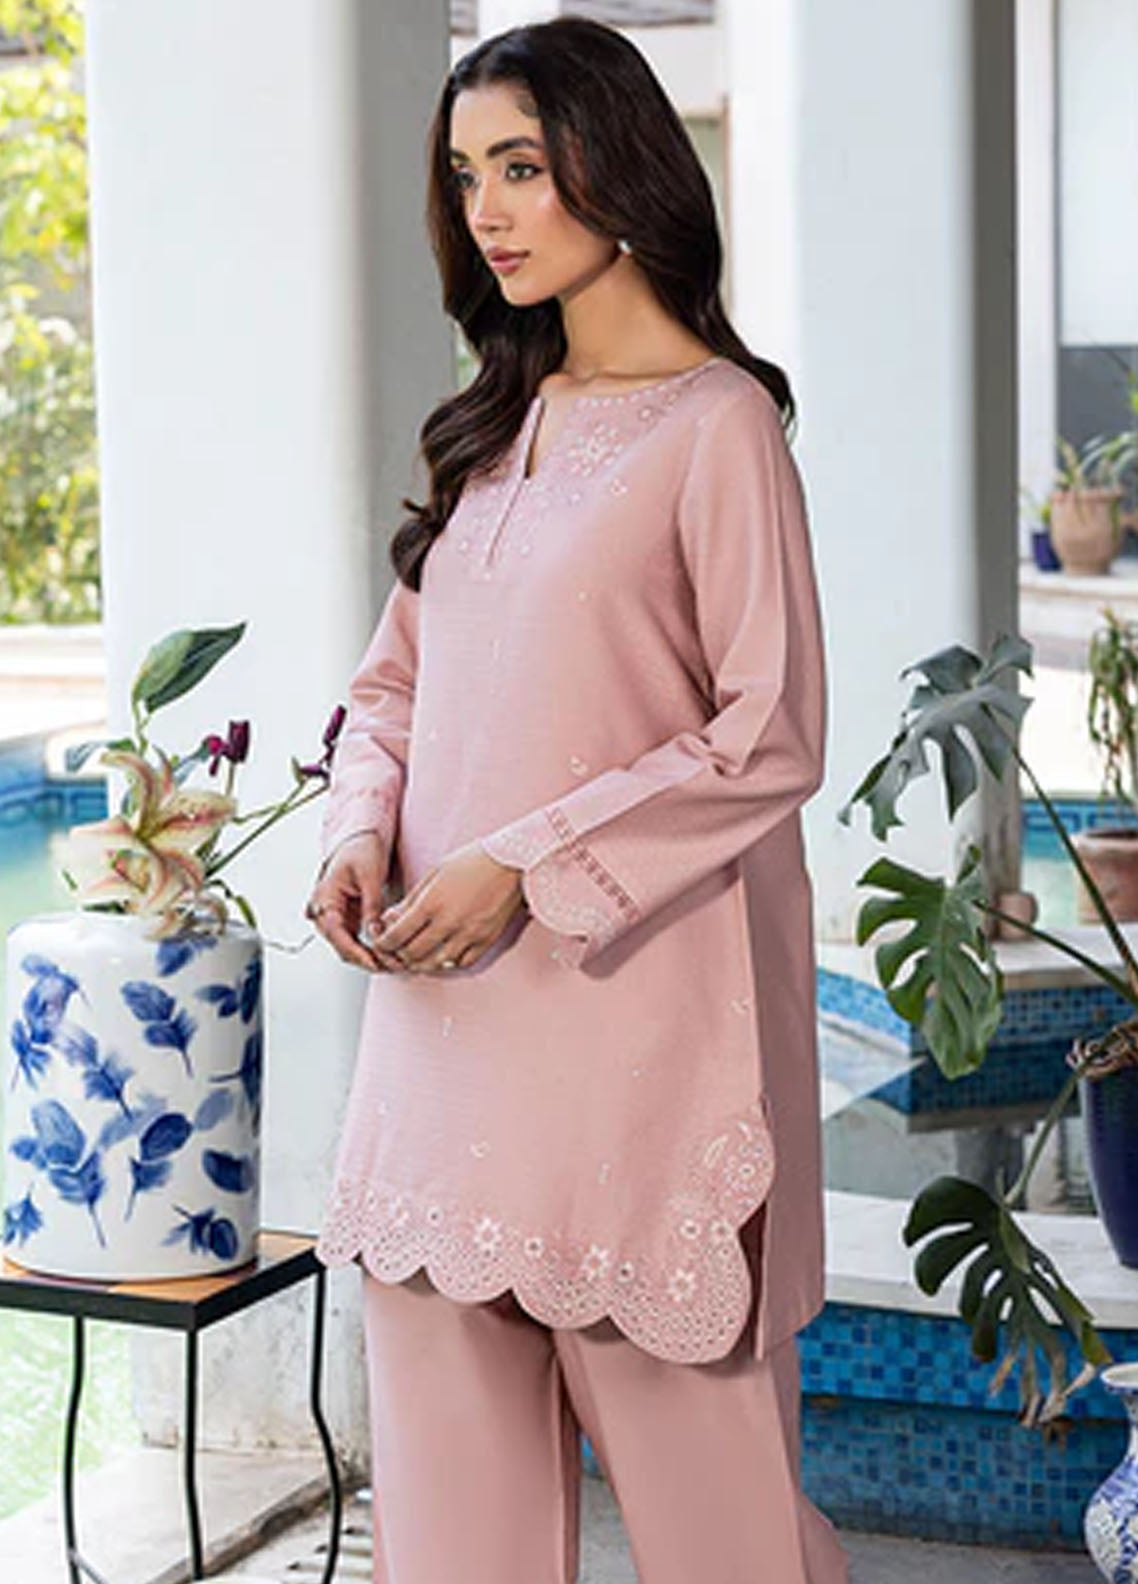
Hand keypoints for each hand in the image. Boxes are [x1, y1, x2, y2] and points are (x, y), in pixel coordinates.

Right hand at [304, 832, 403, 972]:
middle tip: (390, 965)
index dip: (354, 950)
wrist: (360, 841)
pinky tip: (390, 954)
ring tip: (394, 963)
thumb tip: (375, 932)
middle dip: (365, 959)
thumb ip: (371, 905)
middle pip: (341, 946)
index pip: (334, 932)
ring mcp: (337, 919)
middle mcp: (325, 912)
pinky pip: (357, 942)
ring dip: (370, 957)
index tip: (372, 961)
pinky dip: (372, 949)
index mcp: (324, 898)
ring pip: (349, 948)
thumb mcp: (370, 876)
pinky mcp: (348, 921)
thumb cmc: (360, 850)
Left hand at [369, 841, 525, 972]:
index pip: (397, 935)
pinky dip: (446, 962)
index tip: (380, 942)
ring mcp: (468, 935)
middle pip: (412, 954)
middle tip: (395, 950)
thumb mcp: (435, 874)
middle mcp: (448, 923)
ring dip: (420, 962)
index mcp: (432, 903)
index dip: (382, 943)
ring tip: (415, 955)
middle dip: (397, 955)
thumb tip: (390, 919)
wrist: (512, 864)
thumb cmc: (472, 862)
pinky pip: (460, 963)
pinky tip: (441, 954)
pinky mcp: (485, 941)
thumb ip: (411, 900)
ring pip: (434, 964)